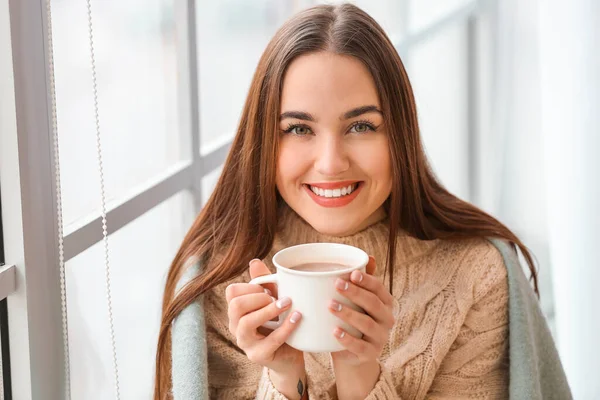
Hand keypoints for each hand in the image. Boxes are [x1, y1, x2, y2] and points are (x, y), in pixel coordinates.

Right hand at [226, 259, 306, 398]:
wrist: (291, 353)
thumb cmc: (280, 322)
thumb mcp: (273, 300)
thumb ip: (265, 282)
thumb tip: (254, 261)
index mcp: (237, 311)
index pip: (232, 292)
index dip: (251, 286)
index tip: (268, 289)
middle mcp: (236, 326)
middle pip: (235, 305)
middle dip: (258, 297)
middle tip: (276, 298)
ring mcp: (245, 342)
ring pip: (246, 323)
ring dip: (269, 310)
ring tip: (287, 303)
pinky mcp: (259, 355)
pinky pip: (270, 340)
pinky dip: (286, 327)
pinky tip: (297, 317)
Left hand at [329, 256, 394, 366]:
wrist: (354, 352)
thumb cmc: (355, 318)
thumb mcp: (359, 300)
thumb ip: (364, 280)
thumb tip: (369, 257)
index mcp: (385, 303)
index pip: (379, 289)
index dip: (367, 280)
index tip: (351, 273)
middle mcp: (386, 320)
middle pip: (373, 304)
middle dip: (355, 293)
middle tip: (337, 284)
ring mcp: (380, 338)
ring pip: (367, 324)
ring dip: (348, 314)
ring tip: (330, 305)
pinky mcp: (370, 354)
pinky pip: (360, 346)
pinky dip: (347, 339)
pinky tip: (334, 331)